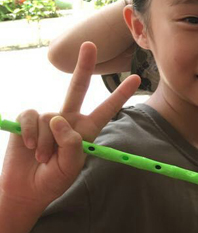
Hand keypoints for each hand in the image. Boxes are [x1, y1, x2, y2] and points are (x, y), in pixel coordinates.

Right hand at [0, 42, 139, 209]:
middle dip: (84, 65)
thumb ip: (72, 144)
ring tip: (43, 158)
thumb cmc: (54, 179)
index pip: (106, 110)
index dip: (120, 95)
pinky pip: (32, 118)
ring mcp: (48, 117)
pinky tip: (29, 147)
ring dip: (46, 143)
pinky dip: (31, 134)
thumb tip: (60, 118)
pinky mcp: (29, 119)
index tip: (137, 79)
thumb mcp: (71, 166)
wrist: (26, 188)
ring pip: (52, 119)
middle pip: (78, 87)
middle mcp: (69, 119)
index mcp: (86, 130)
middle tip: (90, 44)